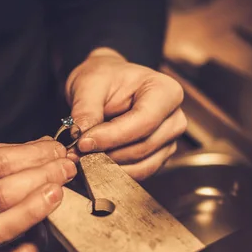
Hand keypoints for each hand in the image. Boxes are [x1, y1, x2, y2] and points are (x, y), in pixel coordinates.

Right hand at [0, 138, 75, 251]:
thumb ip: (4, 153)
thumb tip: (49, 149)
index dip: (32, 158)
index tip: (57, 150)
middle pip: (0, 198)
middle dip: (40, 181)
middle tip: (65, 169)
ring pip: (3, 232)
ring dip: (37, 211)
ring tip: (58, 193)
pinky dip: (29, 247)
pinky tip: (42, 228)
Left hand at [66, 48, 186, 179]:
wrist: (106, 85)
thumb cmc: (104, 78)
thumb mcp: (89, 84)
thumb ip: (85, 110)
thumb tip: (80, 137)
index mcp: (165, 91)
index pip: (144, 121)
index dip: (112, 136)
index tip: (83, 142)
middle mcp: (174, 118)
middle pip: (144, 146)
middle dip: (108, 154)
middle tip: (77, 153)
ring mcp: (168, 140)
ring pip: (142, 165)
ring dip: (110, 166)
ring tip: (83, 158)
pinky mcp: (158, 157)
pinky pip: (139, 173)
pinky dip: (115, 172)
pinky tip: (94, 164)